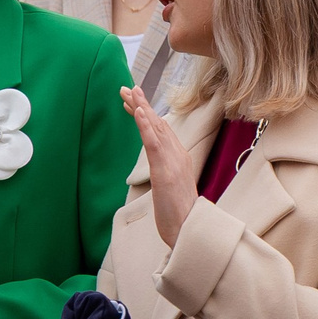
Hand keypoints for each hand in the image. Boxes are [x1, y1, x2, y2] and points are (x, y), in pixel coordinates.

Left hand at [124, 86, 196, 246]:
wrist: (190, 231)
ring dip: (142, 107)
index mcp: (179, 158)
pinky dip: (145, 124)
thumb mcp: (172, 191)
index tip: (133, 101)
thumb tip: (162, 173)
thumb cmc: (180, 215)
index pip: (161, 130)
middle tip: (127, 87)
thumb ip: (168, 176)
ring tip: (131, 91)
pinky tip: (139, 111)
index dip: (146, 114)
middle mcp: (177, 154)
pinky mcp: (165, 171)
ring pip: (155, 127)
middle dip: (142, 104)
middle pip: (157, 123)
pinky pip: (153, 143)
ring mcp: (172, 161)